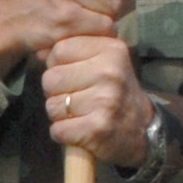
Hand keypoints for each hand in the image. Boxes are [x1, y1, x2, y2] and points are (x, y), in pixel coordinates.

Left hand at [40, 29, 153, 169]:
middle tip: (78, 99)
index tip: (77, 77)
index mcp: (111, 49)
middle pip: (51, 79)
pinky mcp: (98, 128)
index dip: (59, 66)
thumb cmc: (115, 92)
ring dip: (61, 115)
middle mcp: (110, 72)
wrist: (143, 131)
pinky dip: (64, 134)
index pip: (59, 50)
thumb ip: (75, 50)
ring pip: (52, 105)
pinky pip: (58, 129)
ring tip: (82, 115)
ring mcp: (105, 100)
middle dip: (57, 93)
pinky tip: (81, 131)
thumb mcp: (104, 61)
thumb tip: (38, 51)